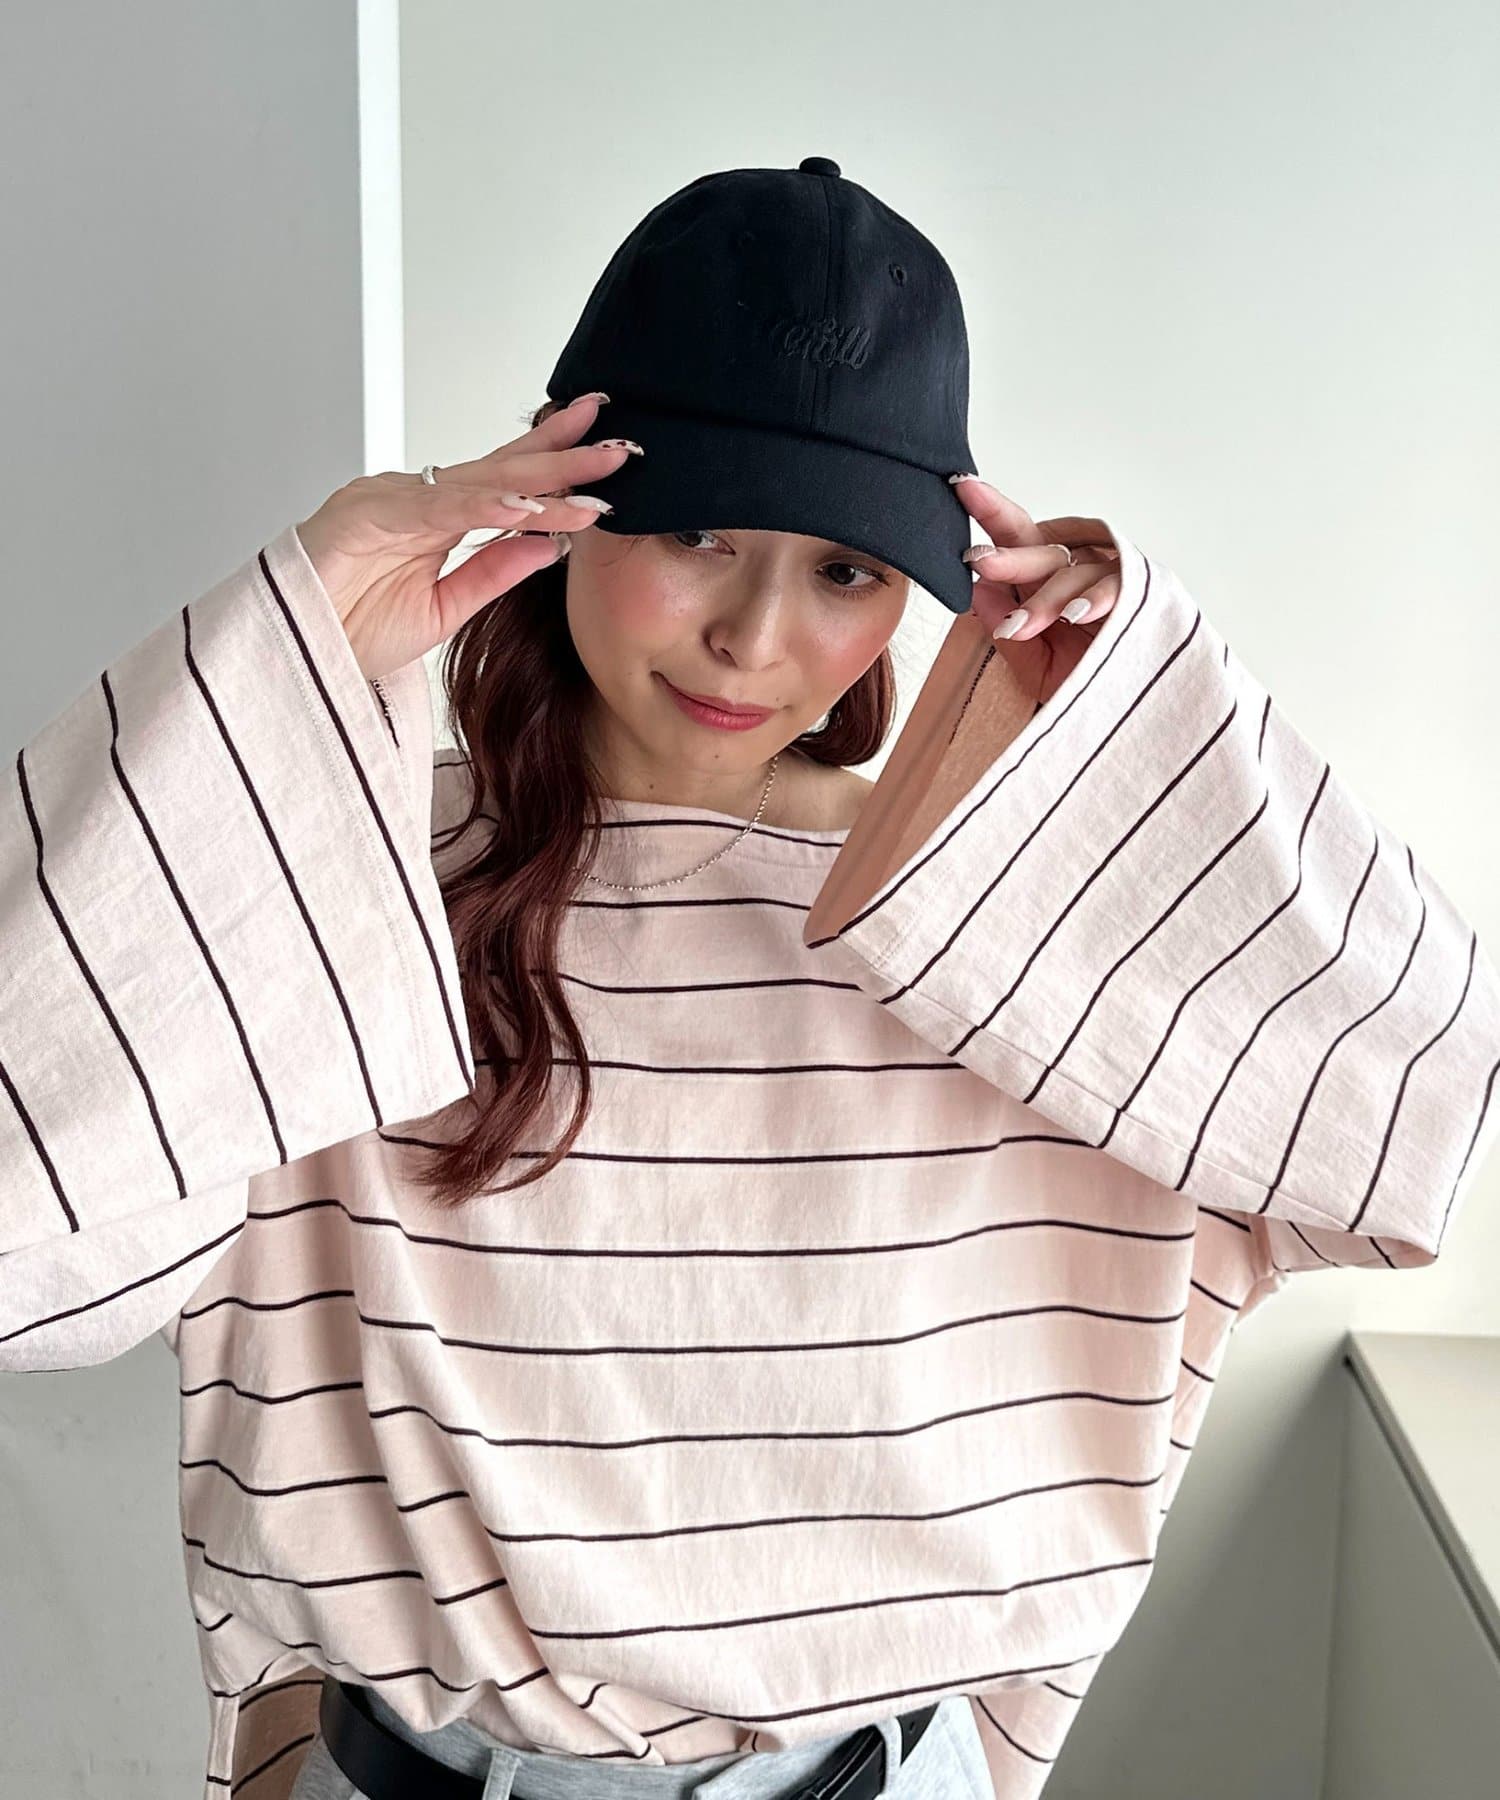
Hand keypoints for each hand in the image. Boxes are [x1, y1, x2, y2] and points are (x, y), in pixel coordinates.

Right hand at [294, 393, 635, 680]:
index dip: (554, 460)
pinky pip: (437, 509)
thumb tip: (552, 542)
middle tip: (621, 444)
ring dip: (542, 479)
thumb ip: (494, 572)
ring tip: (595, 476)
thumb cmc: (350, 632)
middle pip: (501, 467)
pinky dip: (485, 506)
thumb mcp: (445, 609)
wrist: (292, 663)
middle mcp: (413, 498)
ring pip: (479, 483)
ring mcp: (387, 501)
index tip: (605, 450)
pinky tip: (528, 506)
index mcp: (432, 517)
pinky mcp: (364, 517)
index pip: (504, 478)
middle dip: (564, 454)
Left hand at [950, 476, 1123, 704]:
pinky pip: (1118, 588)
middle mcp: (1079, 570)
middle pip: (1043, 549)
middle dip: (1009, 556)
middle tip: (978, 561)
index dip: (993, 512)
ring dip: (1045, 599)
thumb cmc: (1082, 684)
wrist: (1128, 722)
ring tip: (1019, 627)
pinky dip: (1096, 599)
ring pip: (1075, 572)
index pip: (1019, 537)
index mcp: (1048, 578)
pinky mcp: (1144, 596)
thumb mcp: (1032, 665)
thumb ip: (1007, 629)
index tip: (962, 488)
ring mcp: (1113, 580)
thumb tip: (978, 591)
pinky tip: (1075, 614)